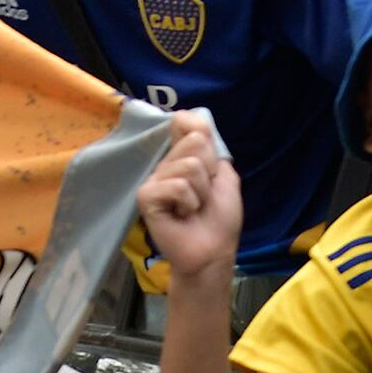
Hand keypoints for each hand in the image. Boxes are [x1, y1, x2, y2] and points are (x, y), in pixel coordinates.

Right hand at [136, 113, 241, 281]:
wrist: (212, 251)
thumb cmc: (219, 218)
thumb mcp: (225, 176)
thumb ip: (212, 147)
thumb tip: (194, 121)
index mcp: (182, 155)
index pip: (186, 121)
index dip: (201, 134)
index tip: (210, 162)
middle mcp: (165, 163)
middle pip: (194, 141)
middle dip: (209, 171)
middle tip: (203, 194)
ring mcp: (153, 179)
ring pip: (189, 166)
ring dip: (201, 191)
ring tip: (193, 208)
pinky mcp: (145, 196)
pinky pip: (176, 186)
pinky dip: (189, 202)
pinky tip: (182, 215)